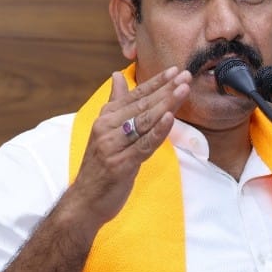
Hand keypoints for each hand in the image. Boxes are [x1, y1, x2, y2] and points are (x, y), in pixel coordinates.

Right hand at [66, 66, 190, 234]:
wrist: (85, 200)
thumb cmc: (100, 165)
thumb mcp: (106, 130)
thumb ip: (115, 102)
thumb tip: (117, 75)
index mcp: (105, 118)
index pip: (135, 95)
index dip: (156, 82)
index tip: (175, 70)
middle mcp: (107, 128)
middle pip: (142, 105)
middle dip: (166, 89)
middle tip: (186, 76)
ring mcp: (113, 146)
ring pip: (144, 122)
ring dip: (166, 104)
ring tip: (183, 90)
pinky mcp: (121, 164)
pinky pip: (144, 145)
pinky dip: (158, 131)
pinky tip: (170, 118)